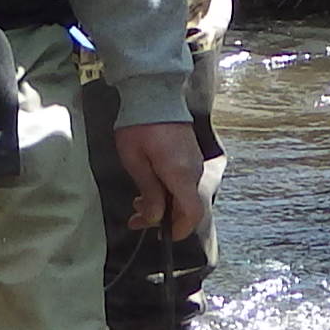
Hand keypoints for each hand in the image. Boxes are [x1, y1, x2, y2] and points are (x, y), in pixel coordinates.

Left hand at [112, 119, 206, 238]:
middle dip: (163, 219)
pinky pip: (184, 183)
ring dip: (163, 205)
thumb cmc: (140, 126)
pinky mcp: (191, 156)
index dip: (180, 230)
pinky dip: (168, 192)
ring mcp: (194, 163)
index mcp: (180, 174)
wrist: (154, 93)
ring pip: (184, 196)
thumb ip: (148, 192)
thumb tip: (155, 218)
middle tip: (135, 220)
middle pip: (187, 207)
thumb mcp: (136, 161)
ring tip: (136, 204)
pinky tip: (149, 188)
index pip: (191, 213)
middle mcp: (193, 171)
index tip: (162, 236)